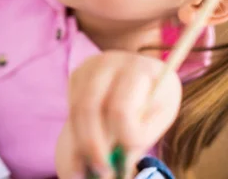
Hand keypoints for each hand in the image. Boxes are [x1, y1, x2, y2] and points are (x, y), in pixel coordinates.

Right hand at [59, 51, 181, 177]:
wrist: (143, 78)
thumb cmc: (154, 104)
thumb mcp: (156, 120)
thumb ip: (136, 139)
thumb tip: (115, 166)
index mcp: (143, 69)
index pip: (122, 108)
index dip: (121, 138)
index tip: (124, 161)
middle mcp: (113, 61)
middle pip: (89, 107)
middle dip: (92, 145)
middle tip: (100, 172)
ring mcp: (90, 65)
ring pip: (76, 109)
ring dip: (80, 142)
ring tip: (88, 168)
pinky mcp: (77, 74)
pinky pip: (71, 107)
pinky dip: (77, 131)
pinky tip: (87, 146)